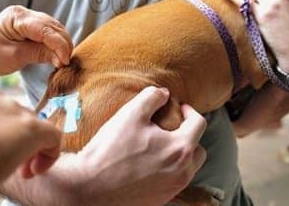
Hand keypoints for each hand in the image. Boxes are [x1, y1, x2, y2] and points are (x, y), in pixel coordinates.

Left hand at [0, 5, 73, 78]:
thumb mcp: (15, 57)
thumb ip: (40, 54)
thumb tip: (62, 59)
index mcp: (17, 17)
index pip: (45, 29)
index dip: (59, 45)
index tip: (66, 61)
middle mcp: (24, 13)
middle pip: (53, 26)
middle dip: (63, 44)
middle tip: (67, 62)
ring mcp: (28, 17)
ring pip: (54, 28)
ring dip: (62, 43)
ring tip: (64, 60)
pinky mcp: (30, 25)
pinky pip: (49, 32)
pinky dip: (56, 42)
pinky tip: (58, 54)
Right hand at [1, 86, 207, 205]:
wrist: (89, 186)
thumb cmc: (110, 150)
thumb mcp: (131, 113)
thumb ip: (152, 98)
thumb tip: (164, 94)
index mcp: (180, 149)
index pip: (199, 124)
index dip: (189, 111)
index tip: (179, 107)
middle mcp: (182, 172)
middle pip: (198, 150)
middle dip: (188, 136)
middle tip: (171, 128)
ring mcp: (172, 189)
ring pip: (187, 168)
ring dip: (179, 155)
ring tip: (159, 147)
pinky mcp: (160, 200)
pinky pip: (173, 182)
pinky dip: (168, 171)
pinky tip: (150, 165)